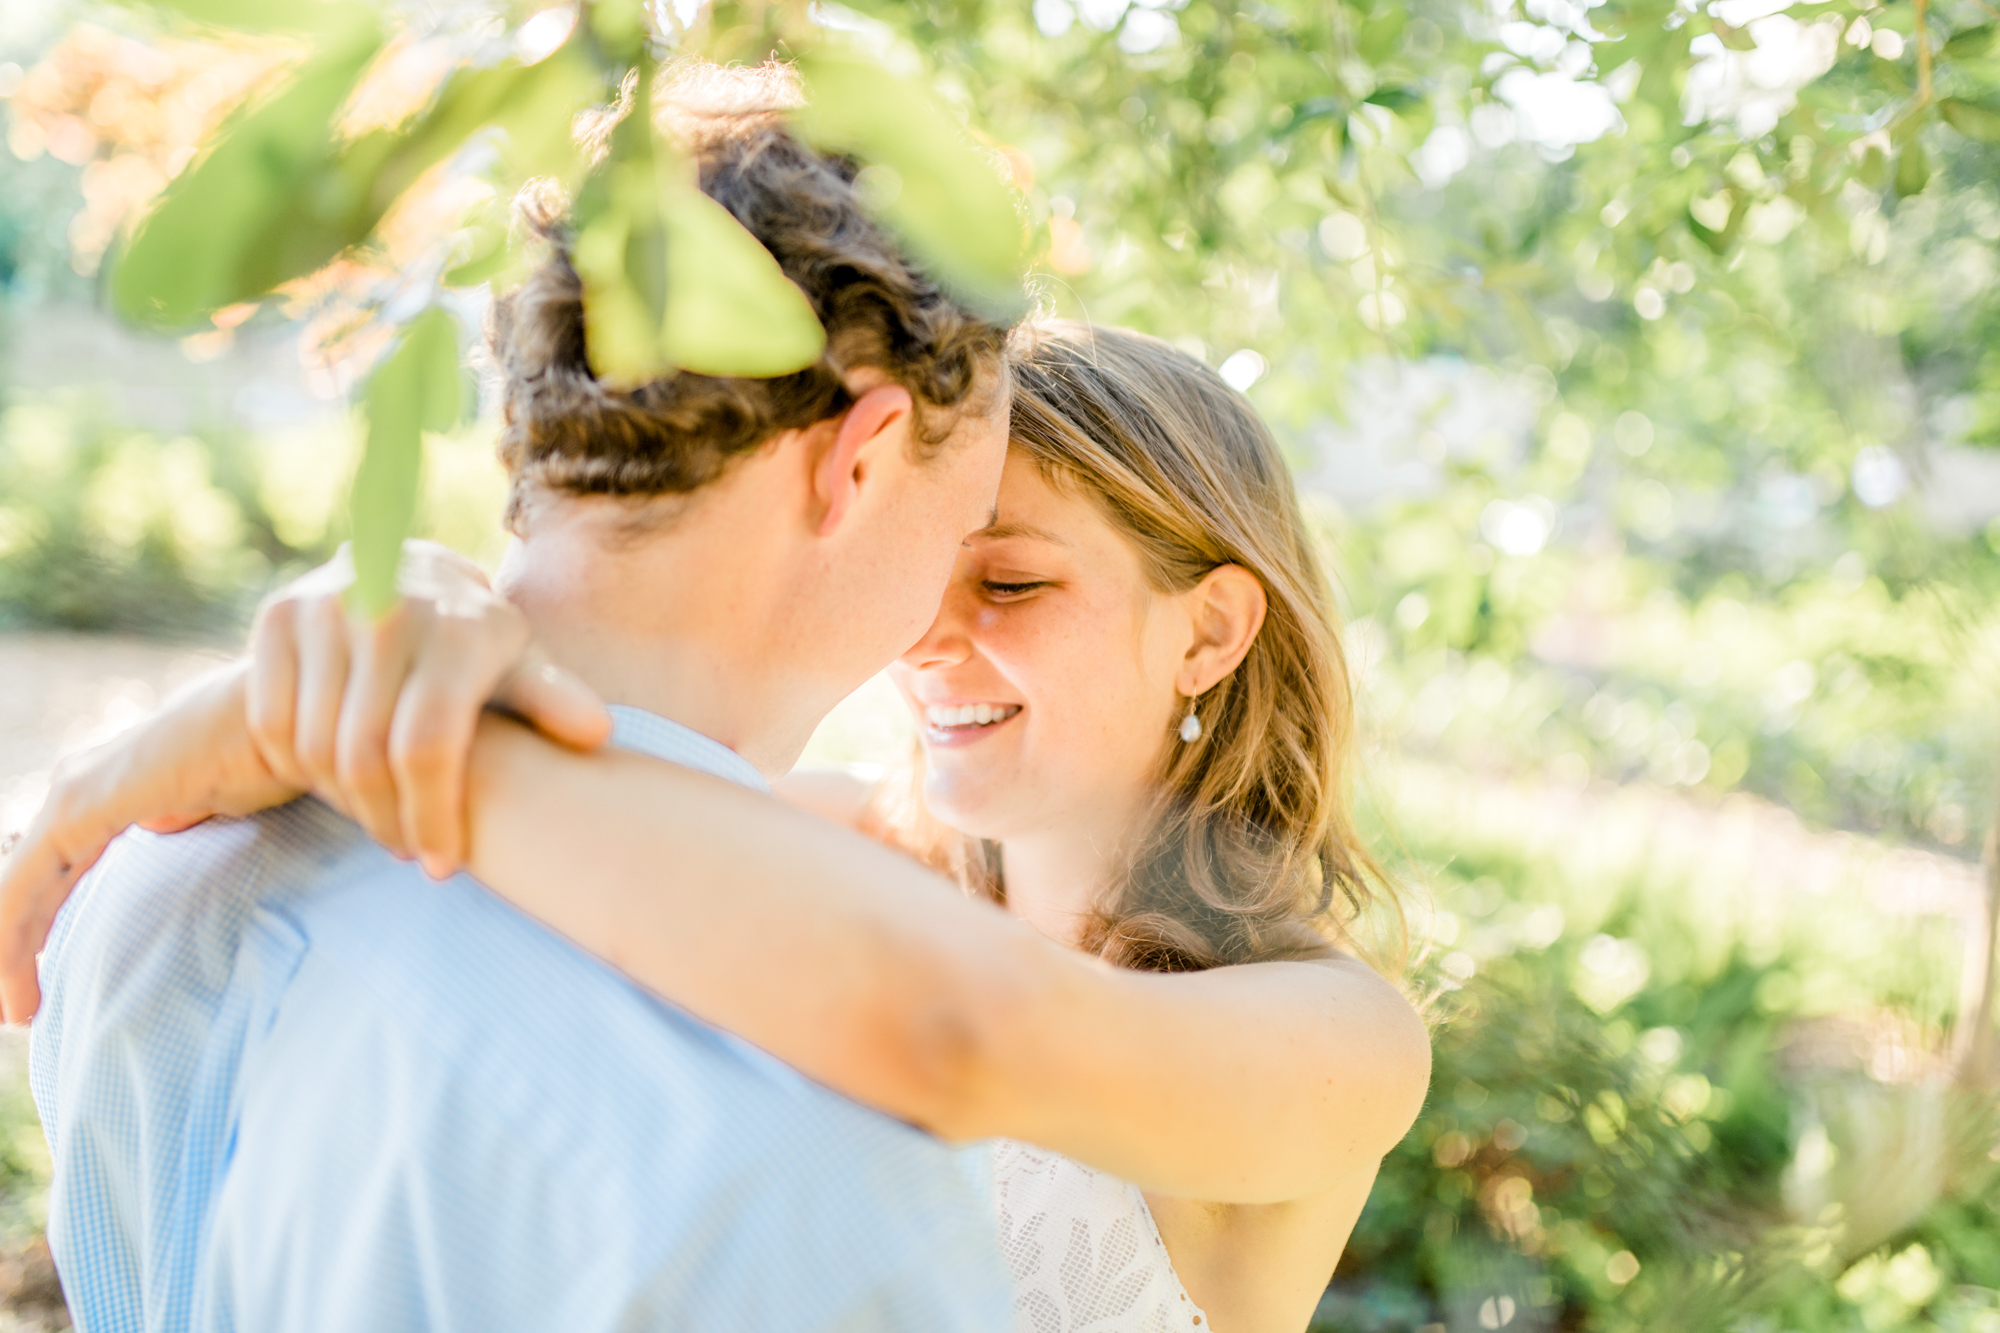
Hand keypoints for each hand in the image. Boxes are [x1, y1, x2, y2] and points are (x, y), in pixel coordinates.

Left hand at [0, 664, 298, 1023]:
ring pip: (18, 885)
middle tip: (19, 1011)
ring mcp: (83, 787)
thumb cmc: (299, 751)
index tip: (45, 991)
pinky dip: (11, 935)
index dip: (43, 923)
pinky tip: (23, 995)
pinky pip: (28, 880)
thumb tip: (177, 833)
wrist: (315, 716)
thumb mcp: (239, 800)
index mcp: (125, 782)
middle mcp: (91, 781)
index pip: (63, 864)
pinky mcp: (84, 802)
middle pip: (32, 876)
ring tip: (19, 1015)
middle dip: (16, 940)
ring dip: (7, 950)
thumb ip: (202, 815)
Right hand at [247, 541, 610, 879]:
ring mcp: (326, 608)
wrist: (408, 571)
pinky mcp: (280, 615)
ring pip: (317, 745)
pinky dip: (298, 767)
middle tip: (407, 849)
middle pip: (366, 756)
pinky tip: (334, 784)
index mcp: (458, 630)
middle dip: (388, 821)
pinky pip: (273, 722)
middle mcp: (388, 609)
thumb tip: (596, 732)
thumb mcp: (521, 664)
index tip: (443, 864)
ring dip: (344, 802)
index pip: (428, 748)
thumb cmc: (476, 640)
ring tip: (378, 820)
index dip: (432, 816)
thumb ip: (552, 699)